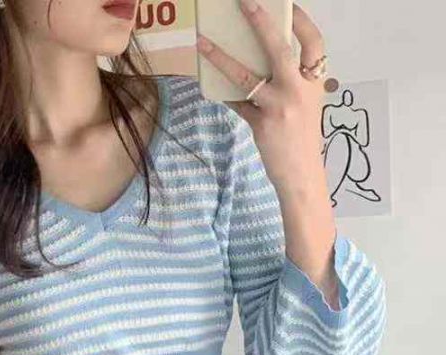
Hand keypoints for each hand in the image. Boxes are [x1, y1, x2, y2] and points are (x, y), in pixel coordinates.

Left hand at [197, 2, 327, 192]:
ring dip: (221, 58)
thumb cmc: (302, 137)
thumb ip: (289, 82)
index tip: (288, 3)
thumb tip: (258, 60)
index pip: (314, 42)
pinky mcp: (262, 124)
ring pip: (246, 76)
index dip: (302, 20)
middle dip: (261, 22)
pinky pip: (237, 103)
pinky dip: (223, 93)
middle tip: (244, 1)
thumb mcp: (305, 104)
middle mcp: (299, 90)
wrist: (302, 175)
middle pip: (279, 49)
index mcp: (315, 82)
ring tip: (202, 43)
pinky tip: (209, 84)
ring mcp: (280, 107)